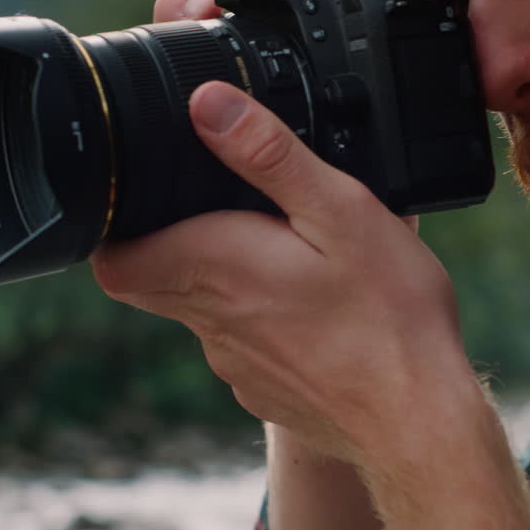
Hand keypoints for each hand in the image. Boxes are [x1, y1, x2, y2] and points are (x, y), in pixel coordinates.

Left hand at [90, 0, 471, 464]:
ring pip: (201, 313)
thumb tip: (207, 104)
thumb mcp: (342, 211)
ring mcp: (236, 365)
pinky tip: (316, 315)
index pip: (115, 259)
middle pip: (150, 281)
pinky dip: (264, 324)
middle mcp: (212, 322)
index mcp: (216, 268)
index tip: (138, 200)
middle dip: (171, 242)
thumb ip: (270, 155)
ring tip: (289, 258)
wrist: (418, 425)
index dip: (111, 228)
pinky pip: (245, 348)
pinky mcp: (265, 392)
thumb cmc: (389, 319)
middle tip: (217, 213)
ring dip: (226, 281)